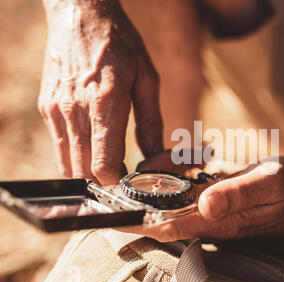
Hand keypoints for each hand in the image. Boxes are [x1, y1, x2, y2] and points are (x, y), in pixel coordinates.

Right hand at [38, 0, 161, 184]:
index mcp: (105, 103)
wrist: (79, 13)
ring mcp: (55, 110)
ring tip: (110, 160)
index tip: (132, 181)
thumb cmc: (119, 42)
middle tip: (125, 173)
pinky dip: (76, 155)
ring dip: (88, 171)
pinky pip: (59, 146)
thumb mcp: (147, 78)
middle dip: (105, 180)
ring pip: (67, 164)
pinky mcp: (46, 107)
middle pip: (84, 171)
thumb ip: (151, 121)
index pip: (103, 164)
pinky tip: (93, 143)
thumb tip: (156, 154)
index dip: (118, 182)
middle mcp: (74, 110)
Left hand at [119, 156, 283, 241]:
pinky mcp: (217, 202)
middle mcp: (213, 220)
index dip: (141, 223)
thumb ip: (239, 194)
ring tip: (156, 160)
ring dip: (159, 181)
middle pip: (166, 214)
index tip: (114, 216)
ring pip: (174, 200)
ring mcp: (214, 212)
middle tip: (132, 174)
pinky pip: (187, 191)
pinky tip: (174, 160)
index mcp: (222, 220)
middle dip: (143, 197)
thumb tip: (205, 205)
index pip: (172, 227)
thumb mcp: (273, 184)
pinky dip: (176, 175)